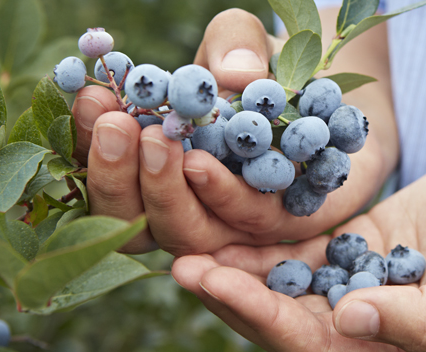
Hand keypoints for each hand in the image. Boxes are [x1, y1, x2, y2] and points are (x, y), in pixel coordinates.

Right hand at [73, 8, 397, 254]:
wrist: (340, 99)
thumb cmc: (274, 74)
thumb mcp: (243, 44)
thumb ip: (231, 45)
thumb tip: (232, 76)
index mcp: (155, 168)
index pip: (105, 174)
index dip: (86, 143)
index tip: (88, 97)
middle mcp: (189, 205)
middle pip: (134, 223)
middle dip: (116, 177)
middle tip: (115, 126)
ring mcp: (233, 223)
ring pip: (183, 234)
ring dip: (163, 191)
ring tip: (158, 140)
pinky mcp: (283, 225)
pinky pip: (246, 223)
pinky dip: (222, 196)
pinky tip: (202, 164)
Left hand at [172, 142, 425, 351]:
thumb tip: (350, 322)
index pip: (316, 344)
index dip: (259, 316)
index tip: (210, 281)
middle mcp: (379, 329)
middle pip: (290, 319)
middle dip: (234, 293)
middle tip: (179, 261)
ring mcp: (369, 287)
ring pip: (290, 284)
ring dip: (242, 264)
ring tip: (189, 236)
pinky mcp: (364, 249)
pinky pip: (306, 249)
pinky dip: (269, 237)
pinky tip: (231, 216)